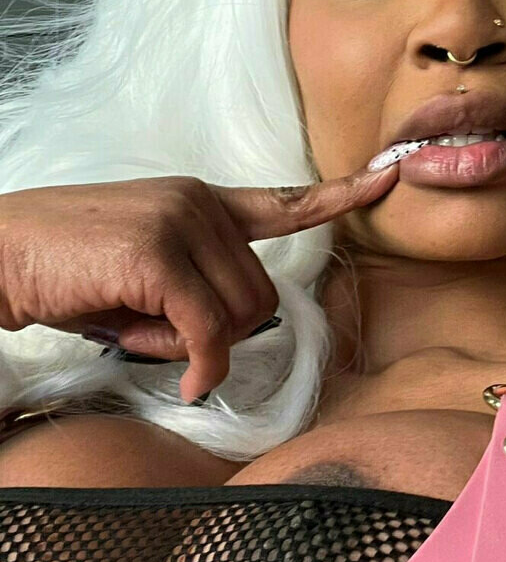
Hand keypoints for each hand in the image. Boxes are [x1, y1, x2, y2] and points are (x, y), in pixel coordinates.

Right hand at [0, 167, 397, 402]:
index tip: (383, 179)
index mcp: (198, 201)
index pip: (280, 201)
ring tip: (135, 329)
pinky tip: (180, 382)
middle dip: (220, 334)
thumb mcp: (141, 271)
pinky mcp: (158, 255)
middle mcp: (197, 202)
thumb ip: (195, 286)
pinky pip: (209, 333)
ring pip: (242, 317)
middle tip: (156, 334)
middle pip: (262, 296)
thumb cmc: (64, 270)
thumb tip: (231, 335)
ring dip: (198, 347)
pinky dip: (200, 368)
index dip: (337, 197)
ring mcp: (179, 223)